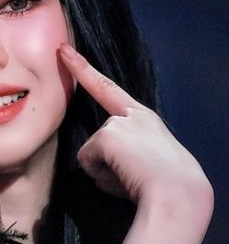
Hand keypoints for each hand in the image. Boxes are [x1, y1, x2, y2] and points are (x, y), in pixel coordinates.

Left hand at [58, 44, 212, 212]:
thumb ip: (121, 156)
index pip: (108, 89)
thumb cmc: (166, 187)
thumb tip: (97, 171)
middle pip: (98, 139)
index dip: (84, 69)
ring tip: (135, 178)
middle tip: (132, 172)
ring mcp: (118, 123)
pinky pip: (88, 163)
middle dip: (101, 157)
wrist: (178, 193)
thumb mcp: (145, 163)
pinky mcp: (107, 136)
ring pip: (93, 155)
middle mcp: (131, 115)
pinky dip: (101, 176)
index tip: (65, 50)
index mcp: (144, 119)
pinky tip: (124, 179)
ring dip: (107, 172)